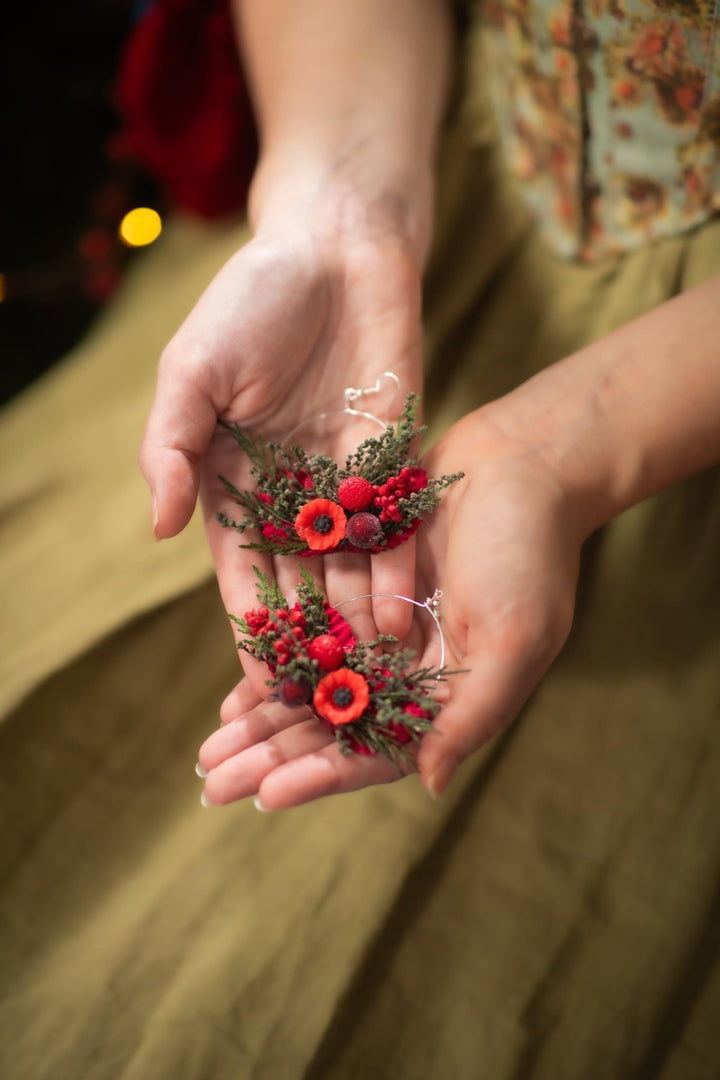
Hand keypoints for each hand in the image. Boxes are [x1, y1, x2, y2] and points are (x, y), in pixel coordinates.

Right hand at [139, 212, 424, 695]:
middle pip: (301, 585)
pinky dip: (400, 572)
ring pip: (351, 570)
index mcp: (234, 482)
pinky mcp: (395, 463)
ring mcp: (347, 484)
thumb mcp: (191, 372)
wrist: (336, 247)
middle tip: (320, 705)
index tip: (258, 683)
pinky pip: (397, 528)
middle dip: (309, 643)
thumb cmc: (251, 302)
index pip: (241, 571)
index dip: (249, 625)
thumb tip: (161, 527)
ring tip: (368, 680)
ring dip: (357, 625)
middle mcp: (291, 495)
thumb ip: (172, 447)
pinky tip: (407, 618)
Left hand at [196, 407, 582, 809]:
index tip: (268, 793)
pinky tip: (232, 690)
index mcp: (447, 696)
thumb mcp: (515, 638)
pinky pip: (308, 633)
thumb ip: (472, 715)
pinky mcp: (358, 588)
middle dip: (274, 756)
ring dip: (262, 718)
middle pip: (332, 728)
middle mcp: (409, 673)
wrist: (522, 464)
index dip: (323, 774)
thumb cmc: (530, 554)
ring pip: (311, 686)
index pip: (378, 751)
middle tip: (215, 782)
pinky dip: (274, 659)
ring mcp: (381, 632)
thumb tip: (429, 785)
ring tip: (209, 750)